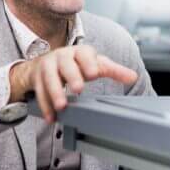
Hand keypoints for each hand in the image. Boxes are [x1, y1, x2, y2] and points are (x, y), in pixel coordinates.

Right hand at [9, 45, 137, 123]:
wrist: (45, 63)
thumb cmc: (76, 64)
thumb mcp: (95, 64)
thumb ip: (114, 71)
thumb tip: (133, 77)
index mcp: (79, 52)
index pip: (84, 54)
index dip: (89, 63)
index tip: (94, 74)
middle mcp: (62, 56)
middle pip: (66, 65)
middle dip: (72, 76)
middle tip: (79, 89)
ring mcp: (47, 66)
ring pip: (49, 79)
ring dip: (55, 93)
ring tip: (62, 106)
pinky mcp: (36, 78)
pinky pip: (39, 92)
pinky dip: (45, 106)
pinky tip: (51, 117)